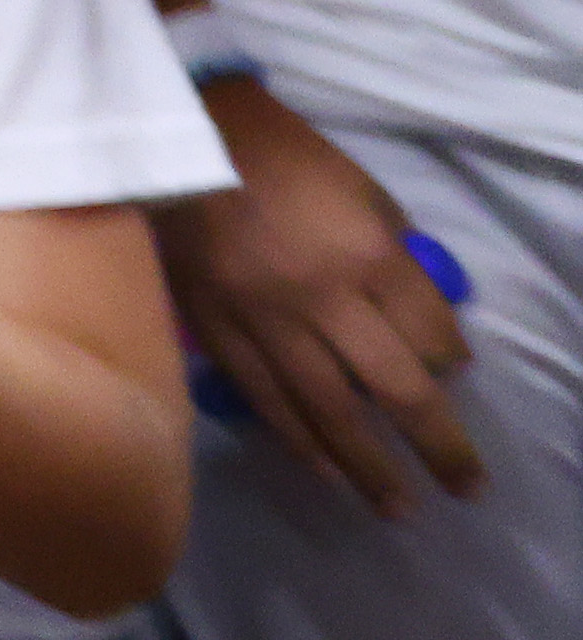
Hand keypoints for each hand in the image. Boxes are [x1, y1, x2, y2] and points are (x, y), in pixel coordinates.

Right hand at [172, 84, 491, 510]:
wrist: (176, 134)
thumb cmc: (281, 156)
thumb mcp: (359, 188)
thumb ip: (391, 251)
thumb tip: (413, 314)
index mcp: (366, 254)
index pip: (431, 335)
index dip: (450, 362)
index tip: (453, 374)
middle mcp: (323, 299)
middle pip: (395, 389)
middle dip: (438, 445)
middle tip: (464, 488)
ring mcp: (264, 320)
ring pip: (328, 410)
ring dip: (369, 465)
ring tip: (395, 505)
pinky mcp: (216, 327)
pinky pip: (263, 396)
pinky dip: (298, 439)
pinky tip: (325, 469)